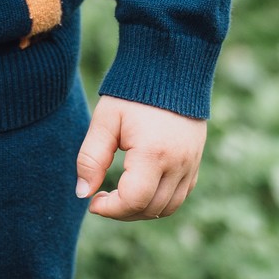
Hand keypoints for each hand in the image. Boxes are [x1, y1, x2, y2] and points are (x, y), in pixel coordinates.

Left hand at [75, 96, 206, 219]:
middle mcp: (177, 163)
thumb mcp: (105, 121)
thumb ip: (91, 158)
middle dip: (122, 211)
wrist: (169, 67)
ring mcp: (190, 163)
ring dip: (142, 210)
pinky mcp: (195, 161)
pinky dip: (160, 201)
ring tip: (120, 195)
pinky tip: (141, 188)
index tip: (93, 201)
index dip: (110, 209)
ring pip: (168, 207)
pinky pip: (180, 195)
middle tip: (102, 198)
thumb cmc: (132, 93)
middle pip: (150, 209)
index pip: (133, 201)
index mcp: (153, 153)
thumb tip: (83, 193)